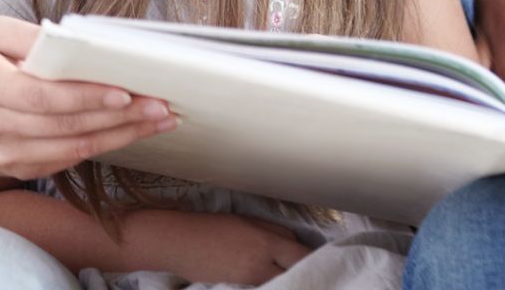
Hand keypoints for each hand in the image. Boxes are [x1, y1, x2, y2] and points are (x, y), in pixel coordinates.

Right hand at [0, 15, 176, 179]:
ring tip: (160, 119)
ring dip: (122, 135)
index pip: (42, 97)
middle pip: (66, 126)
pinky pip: (70, 160)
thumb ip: (27, 34)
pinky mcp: (23, 169)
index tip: (123, 92)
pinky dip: (105, 146)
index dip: (84, 98)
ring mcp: (9, 155)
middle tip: (160, 104)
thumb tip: (70, 40)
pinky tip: (134, 132)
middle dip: (118, 117)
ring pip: (74, 148)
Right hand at [127, 209, 310, 285]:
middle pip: (294, 272)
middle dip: (304, 271)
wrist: (180, 243)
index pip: (301, 256)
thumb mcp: (247, 221)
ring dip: (286, 277)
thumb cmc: (212, 226)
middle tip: (314, 270)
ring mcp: (249, 281)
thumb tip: (293, 243)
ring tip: (292, 274)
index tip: (324, 259)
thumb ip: (273, 232)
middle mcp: (261, 265)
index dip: (314, 259)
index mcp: (266, 242)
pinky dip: (270, 282)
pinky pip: (263, 287)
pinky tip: (272, 279)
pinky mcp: (238, 289)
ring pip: (279, 282)